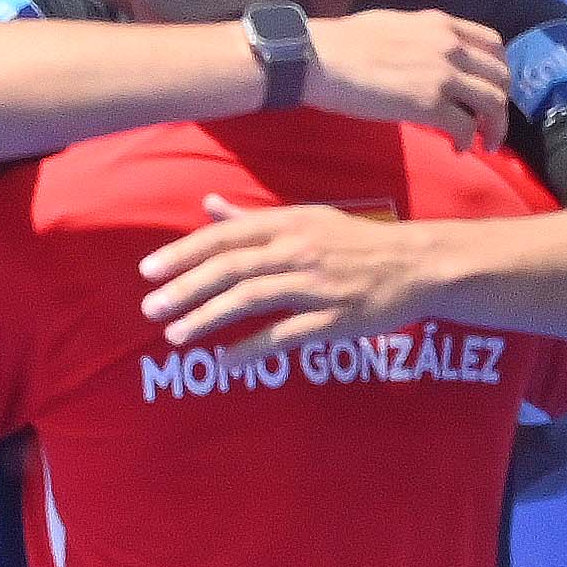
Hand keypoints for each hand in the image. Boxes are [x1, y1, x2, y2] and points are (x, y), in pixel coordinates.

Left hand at [134, 201, 451, 347]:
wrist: (416, 264)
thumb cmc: (357, 242)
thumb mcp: (306, 219)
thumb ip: (253, 219)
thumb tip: (209, 205)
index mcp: (288, 223)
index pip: (224, 237)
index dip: (183, 253)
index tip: (149, 271)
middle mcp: (297, 250)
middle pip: (229, 268)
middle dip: (185, 288)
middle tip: (152, 309)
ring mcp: (316, 285)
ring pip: (250, 300)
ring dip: (208, 318)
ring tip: (177, 335)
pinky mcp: (334, 319)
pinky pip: (283, 335)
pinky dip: (250, 349)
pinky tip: (225, 361)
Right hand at [307, 7, 511, 145]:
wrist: (319, 57)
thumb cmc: (344, 43)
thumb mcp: (395, 25)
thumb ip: (423, 39)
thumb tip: (429, 58)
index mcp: (441, 24)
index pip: (493, 43)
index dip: (499, 70)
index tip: (491, 89)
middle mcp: (449, 45)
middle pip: (501, 75)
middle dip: (502, 103)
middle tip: (491, 124)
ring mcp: (442, 74)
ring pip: (493, 102)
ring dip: (494, 127)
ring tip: (485, 143)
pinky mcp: (429, 103)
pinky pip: (466, 127)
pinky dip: (468, 141)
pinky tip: (457, 148)